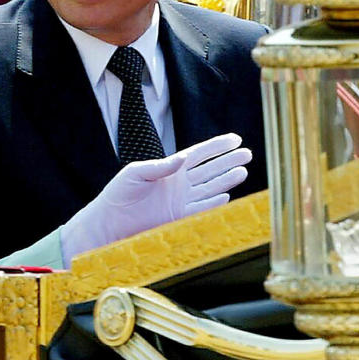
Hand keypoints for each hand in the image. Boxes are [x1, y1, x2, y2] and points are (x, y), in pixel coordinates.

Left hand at [59, 133, 250, 267]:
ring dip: (227, 180)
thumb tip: (183, 158)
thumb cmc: (119, 193)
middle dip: (228, 161)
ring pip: (210, 188)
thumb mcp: (136, 172)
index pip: (199, 154)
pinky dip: (215, 204)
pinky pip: (202, 209)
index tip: (235, 138)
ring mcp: (180, 201)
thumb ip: (161, 166)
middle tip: (248, 153)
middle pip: (210, 169)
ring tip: (244, 171)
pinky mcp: (178, 218)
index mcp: (169, 168)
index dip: (217, 146)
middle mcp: (178, 183)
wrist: (110, 221)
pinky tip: (228, 196)